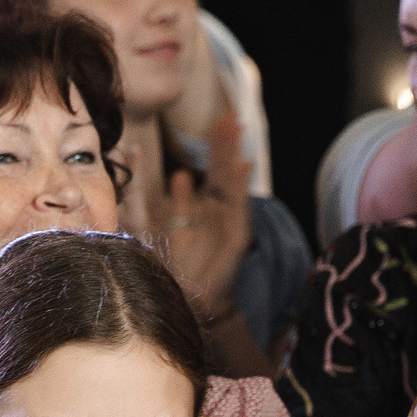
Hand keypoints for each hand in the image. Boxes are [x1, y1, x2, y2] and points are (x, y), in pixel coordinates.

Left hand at [157, 115, 253, 318]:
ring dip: (234, 155)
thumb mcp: (172, 229)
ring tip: (237, 129)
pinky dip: (241, 186)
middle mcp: (222, 211)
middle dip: (226, 143)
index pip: (213, 170)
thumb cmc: (182, 269)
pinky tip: (245, 165)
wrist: (196, 301)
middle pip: (225, 170)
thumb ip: (177, 202)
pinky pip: (239, 206)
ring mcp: (231, 222)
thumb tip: (179, 174)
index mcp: (208, 207)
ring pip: (232, 181)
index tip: (217, 122)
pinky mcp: (237, 236)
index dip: (215, 147)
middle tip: (229, 115)